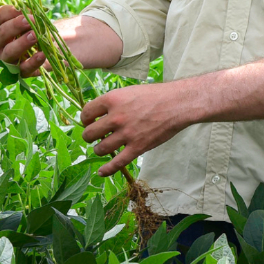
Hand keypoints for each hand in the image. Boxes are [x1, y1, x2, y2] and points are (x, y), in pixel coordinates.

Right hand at [0, 4, 49, 77]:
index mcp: (0, 28)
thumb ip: (30, 13)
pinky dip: (33, 61)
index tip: (21, 8)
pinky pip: (24, 69)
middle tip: (29, 21)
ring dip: (21, 43)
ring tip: (34, 35)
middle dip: (15, 26)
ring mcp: (8, 59)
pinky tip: (42, 54)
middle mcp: (0, 44)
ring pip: (9, 53)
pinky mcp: (21, 71)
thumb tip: (31, 10)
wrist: (48, 45)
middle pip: (1, 35)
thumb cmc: (36, 27)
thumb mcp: (33, 18)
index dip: (8, 12)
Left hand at [79, 82, 197, 177]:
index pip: (86, 113)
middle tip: (97, 135)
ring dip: (100, 149)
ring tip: (106, 146)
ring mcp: (126, 134)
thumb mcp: (130, 92)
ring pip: (100, 149)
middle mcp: (116, 117)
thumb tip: (99, 115)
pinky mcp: (137, 148)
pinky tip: (102, 172)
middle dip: (90, 136)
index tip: (90, 122)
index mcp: (113, 99)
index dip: (86, 119)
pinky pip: (116, 164)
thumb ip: (114, 103)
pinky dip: (106, 170)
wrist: (178, 103)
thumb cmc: (156, 95)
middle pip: (89, 134)